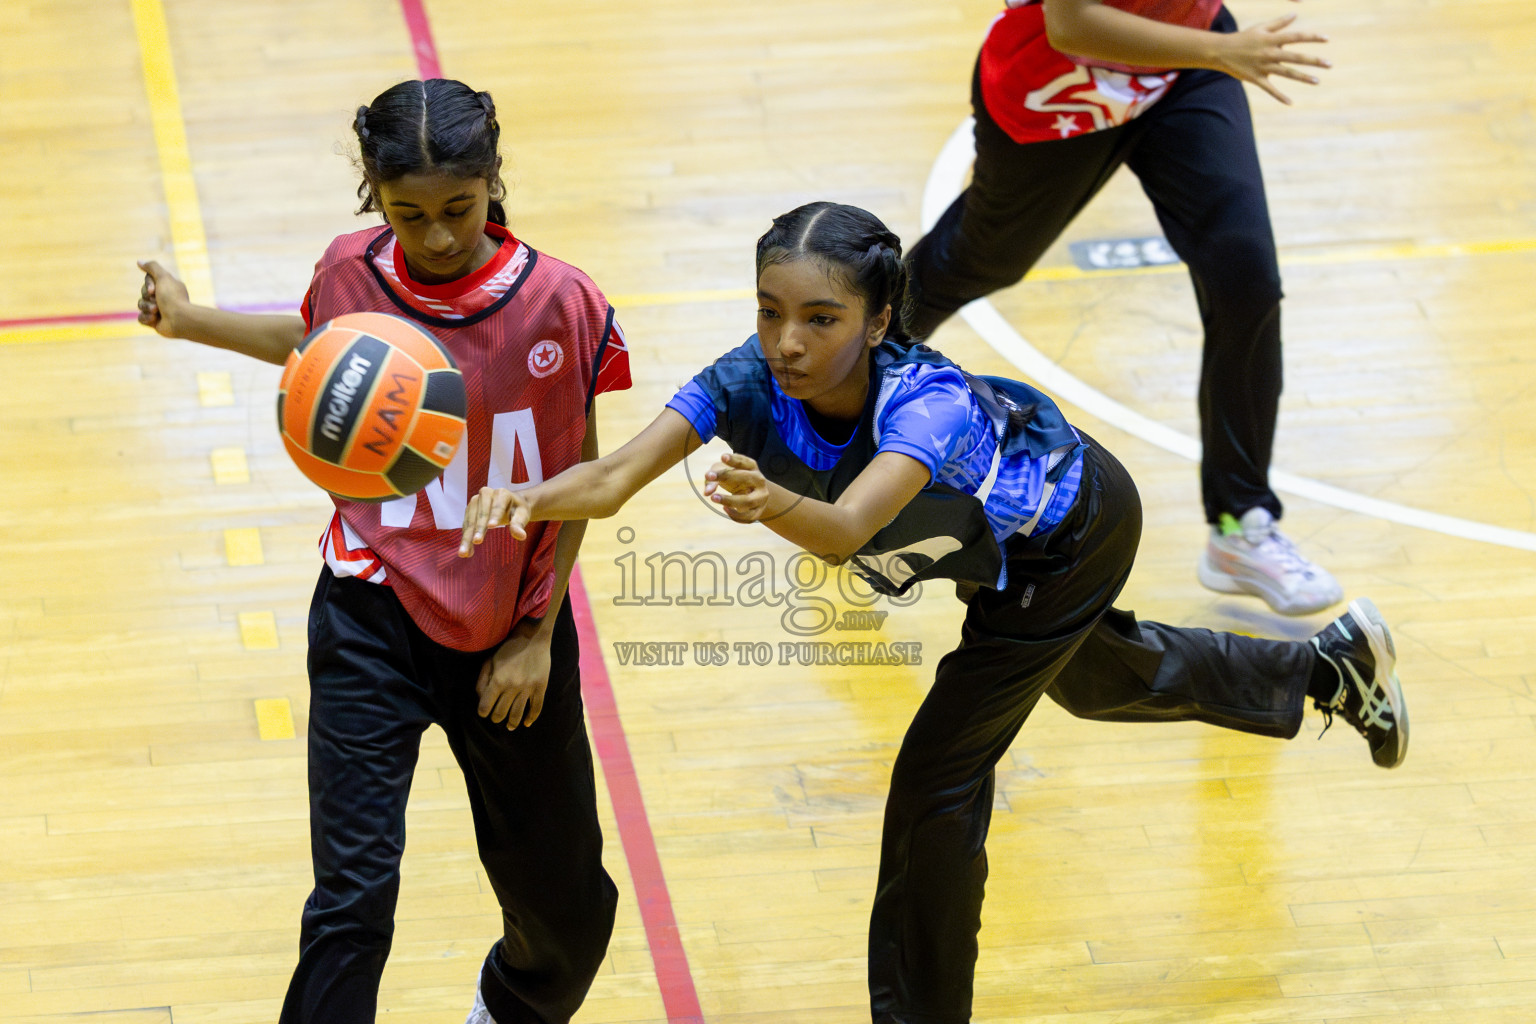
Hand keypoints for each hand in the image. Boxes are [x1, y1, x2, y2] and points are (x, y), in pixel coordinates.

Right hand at [136, 260, 190, 336]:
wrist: (179, 320)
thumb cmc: (172, 298)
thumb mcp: (163, 277)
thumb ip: (152, 267)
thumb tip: (139, 262)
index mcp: (168, 287)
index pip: (148, 280)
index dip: (148, 285)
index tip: (154, 290)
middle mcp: (164, 297)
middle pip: (143, 292)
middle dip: (147, 298)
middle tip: (157, 303)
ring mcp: (159, 310)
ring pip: (141, 305)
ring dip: (147, 308)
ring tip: (156, 312)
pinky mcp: (154, 322)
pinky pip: (141, 318)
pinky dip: (146, 318)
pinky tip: (154, 320)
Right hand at [460, 486, 531, 556]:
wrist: (510, 504)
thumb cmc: (518, 510)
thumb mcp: (522, 516)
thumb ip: (519, 524)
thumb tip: (521, 536)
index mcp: (501, 493)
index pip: (497, 506)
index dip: (494, 516)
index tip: (491, 526)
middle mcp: (486, 494)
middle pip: (481, 514)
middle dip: (478, 529)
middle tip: (477, 542)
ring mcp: (475, 501)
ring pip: (470, 521)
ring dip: (466, 537)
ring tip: (464, 553)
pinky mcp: (469, 510)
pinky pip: (466, 526)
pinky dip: (465, 539)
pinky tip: (466, 552)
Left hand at [476, 619, 549, 728]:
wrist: (532, 636)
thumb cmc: (508, 648)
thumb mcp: (490, 661)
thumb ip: (482, 680)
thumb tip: (481, 698)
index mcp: (498, 680)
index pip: (485, 707)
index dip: (483, 712)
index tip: (484, 712)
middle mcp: (512, 687)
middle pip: (501, 713)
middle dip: (496, 718)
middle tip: (496, 717)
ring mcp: (528, 688)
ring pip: (518, 714)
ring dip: (512, 723)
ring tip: (510, 726)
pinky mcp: (541, 687)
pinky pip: (536, 708)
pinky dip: (531, 718)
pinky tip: (527, 723)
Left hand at [704, 452, 768, 522]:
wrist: (753, 495)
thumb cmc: (734, 480)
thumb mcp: (722, 473)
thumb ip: (712, 479)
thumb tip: (707, 492)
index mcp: (752, 468)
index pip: (744, 462)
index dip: (733, 460)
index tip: (722, 457)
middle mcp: (759, 481)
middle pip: (747, 478)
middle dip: (728, 476)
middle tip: (709, 476)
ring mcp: (760, 497)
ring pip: (748, 501)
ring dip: (729, 500)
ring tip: (713, 497)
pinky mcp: (757, 511)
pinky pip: (747, 516)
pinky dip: (735, 514)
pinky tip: (724, 509)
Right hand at [1214, 12, 1328, 104]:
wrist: (1221, 51)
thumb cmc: (1243, 38)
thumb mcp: (1261, 28)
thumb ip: (1279, 23)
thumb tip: (1295, 15)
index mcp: (1272, 39)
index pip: (1296, 37)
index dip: (1312, 37)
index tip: (1327, 39)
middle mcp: (1270, 53)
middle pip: (1296, 57)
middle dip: (1314, 60)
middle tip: (1330, 64)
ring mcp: (1263, 67)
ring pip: (1287, 73)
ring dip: (1303, 77)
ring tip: (1317, 81)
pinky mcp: (1256, 79)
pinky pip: (1270, 89)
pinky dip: (1279, 96)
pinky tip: (1291, 102)